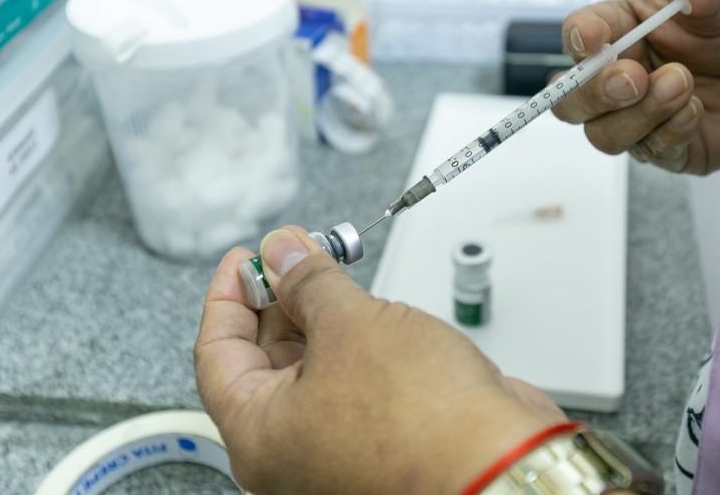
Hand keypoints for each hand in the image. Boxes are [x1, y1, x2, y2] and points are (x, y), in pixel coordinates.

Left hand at [194, 227, 564, 494]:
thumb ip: (308, 282)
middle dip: (279, 298)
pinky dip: (354, 341)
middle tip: (294, 253)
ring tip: (333, 270)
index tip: (247, 258)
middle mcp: (292, 450)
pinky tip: (368, 310)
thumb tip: (283, 253)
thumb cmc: (425, 425)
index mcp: (260, 436)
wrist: (502, 466)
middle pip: (264, 361)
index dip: (229, 295)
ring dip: (319, 315)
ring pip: (312, 369)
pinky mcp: (380, 437)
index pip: (217, 354)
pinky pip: (352, 381)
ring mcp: (337, 447)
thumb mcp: (351, 325)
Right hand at [553, 0, 719, 173]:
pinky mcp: (668, 150)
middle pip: (572, 101)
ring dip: (638, 115)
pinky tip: (694, 111)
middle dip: (596, 92)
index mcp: (618, 34)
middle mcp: (617, 80)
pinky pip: (652, 152)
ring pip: (605, 135)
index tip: (593, 37)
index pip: (578, 36)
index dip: (578, 38)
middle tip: (634, 78)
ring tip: (681, 86)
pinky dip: (669, 133)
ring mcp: (637, 120)